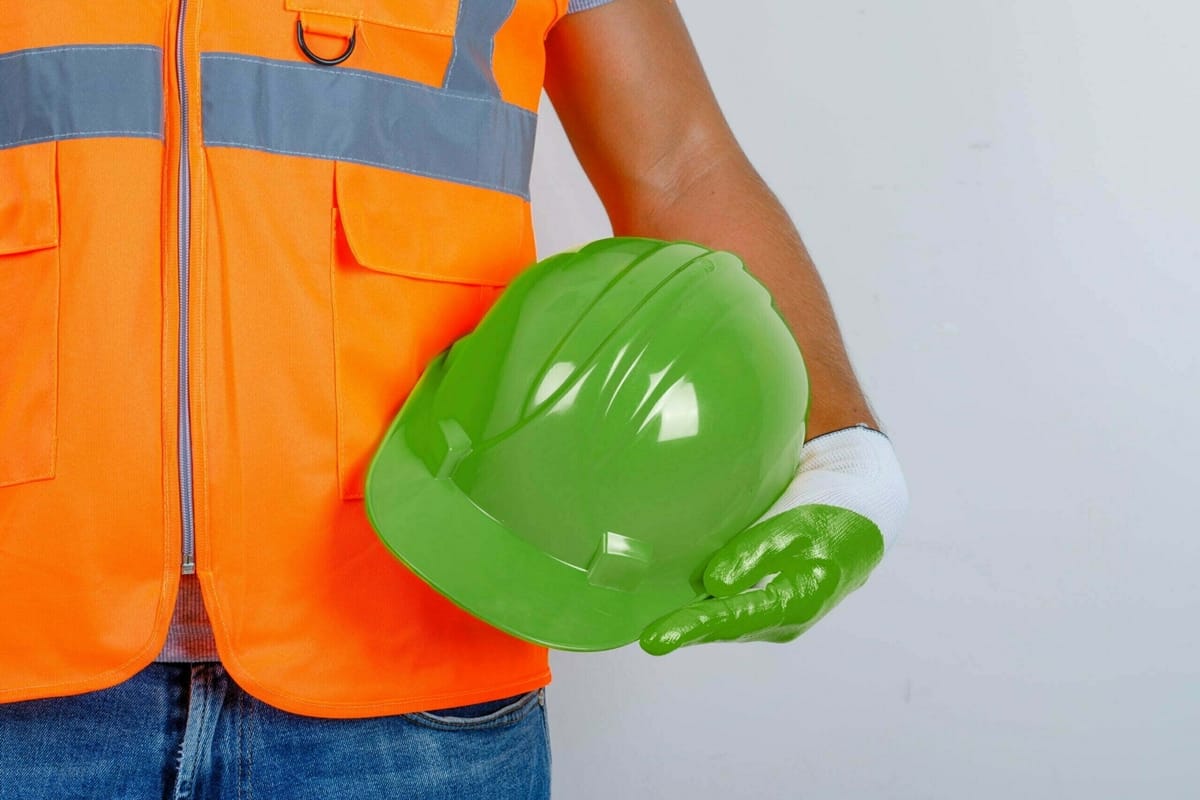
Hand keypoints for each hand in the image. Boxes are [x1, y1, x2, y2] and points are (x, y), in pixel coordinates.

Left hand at [639, 426, 906, 654]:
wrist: (861, 516)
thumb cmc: (831, 515)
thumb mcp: (797, 526)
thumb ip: (755, 552)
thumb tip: (715, 584)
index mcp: (798, 600)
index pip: (735, 617)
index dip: (694, 627)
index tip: (657, 639)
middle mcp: (786, 618)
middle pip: (728, 628)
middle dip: (687, 632)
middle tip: (647, 638)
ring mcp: (778, 614)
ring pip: (728, 623)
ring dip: (694, 624)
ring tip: (653, 627)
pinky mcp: (769, 603)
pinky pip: (733, 611)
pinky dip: (706, 610)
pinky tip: (678, 604)